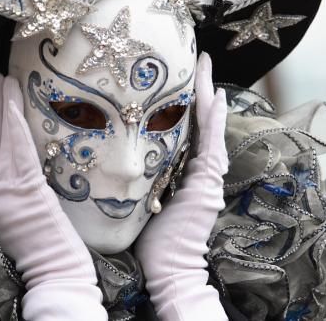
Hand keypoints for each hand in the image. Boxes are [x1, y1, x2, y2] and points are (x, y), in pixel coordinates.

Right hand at [0, 74, 106, 320]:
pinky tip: (15, 106)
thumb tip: (21, 156)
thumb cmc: (40, 247)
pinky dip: (14, 127)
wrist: (53, 271)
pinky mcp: (26, 192)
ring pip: (2, 141)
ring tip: (4, 81)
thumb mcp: (18, 213)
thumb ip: (15, 186)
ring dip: (3, 108)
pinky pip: (19, 152)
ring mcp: (8, 191)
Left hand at [134, 53, 227, 320]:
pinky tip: (216, 96)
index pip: (182, 128)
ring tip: (205, 65)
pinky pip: (212, 143)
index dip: (182, 101)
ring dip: (207, 94)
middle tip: (198, 58)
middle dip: (198, 88)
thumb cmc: (148, 237)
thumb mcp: (138, 195)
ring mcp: (206, 175)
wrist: (166, 267)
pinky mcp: (207, 182)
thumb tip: (108, 148)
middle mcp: (198, 169)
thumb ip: (135, 171)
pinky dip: (215, 120)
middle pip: (199, 120)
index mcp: (181, 170)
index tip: (175, 75)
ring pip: (208, 125)